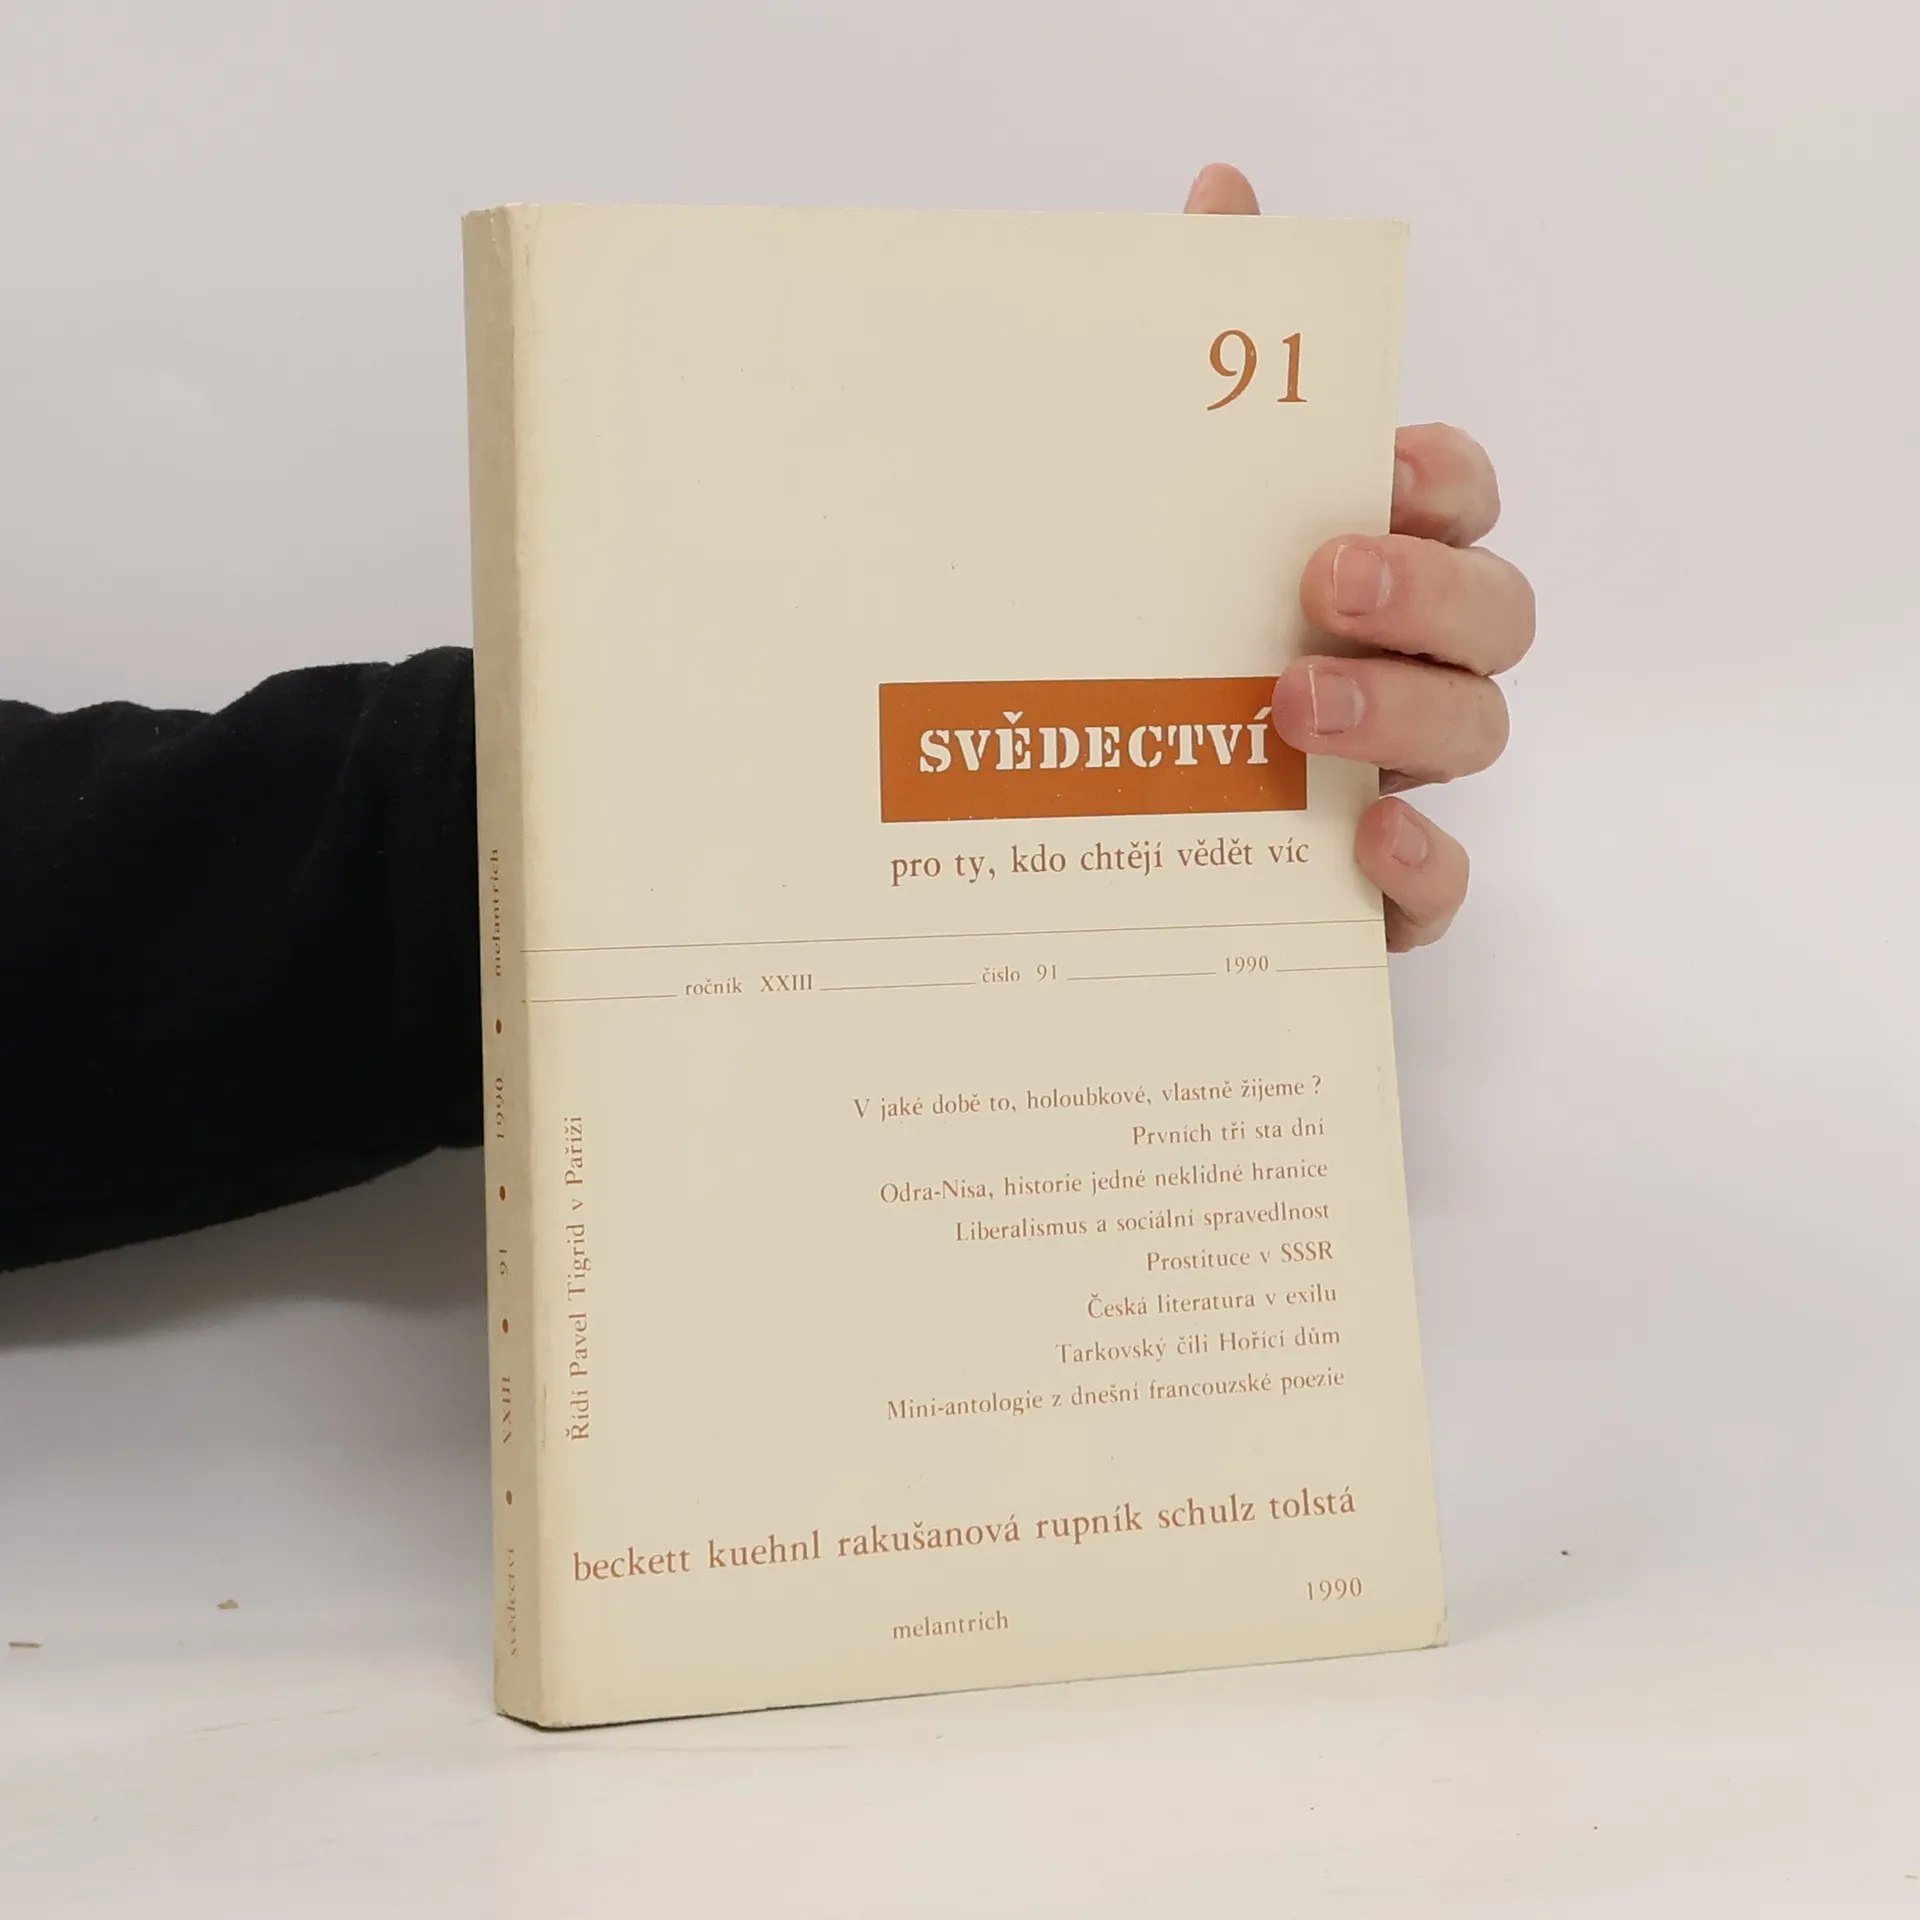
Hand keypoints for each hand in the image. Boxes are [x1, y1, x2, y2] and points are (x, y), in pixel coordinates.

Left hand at [1185, 164, 1533, 950]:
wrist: (1035, 808)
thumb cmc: (1128, 630)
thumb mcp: (1141, 490)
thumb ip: (1194, 337)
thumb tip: (1220, 195)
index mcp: (1362, 558)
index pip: (1456, 497)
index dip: (1442, 478)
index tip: (1378, 465)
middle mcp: (1398, 658)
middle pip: (1493, 614)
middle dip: (1430, 590)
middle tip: (1330, 581)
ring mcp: (1392, 772)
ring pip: (1474, 736)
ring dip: (1405, 713)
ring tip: (1292, 708)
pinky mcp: (1364, 886)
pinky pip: (1437, 893)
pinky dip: (1420, 872)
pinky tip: (1362, 842)